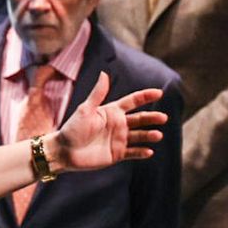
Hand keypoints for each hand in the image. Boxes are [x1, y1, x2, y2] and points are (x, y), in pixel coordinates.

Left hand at [50, 72, 165, 172]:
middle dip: (152, 118)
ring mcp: (118, 139)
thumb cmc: (72, 129)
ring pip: (139, 136)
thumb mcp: (85, 110)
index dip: (145, 96)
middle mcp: (118, 124)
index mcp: (112, 111)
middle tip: (163, 117)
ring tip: (158, 135)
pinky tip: (149, 151)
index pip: (132, 101)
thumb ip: (97, 94)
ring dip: (149, 135)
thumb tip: (104, 73)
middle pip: (140, 119)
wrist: (64, 152)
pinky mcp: (117, 154)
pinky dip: (142, 152)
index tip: (159, 92)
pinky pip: (133, 152)